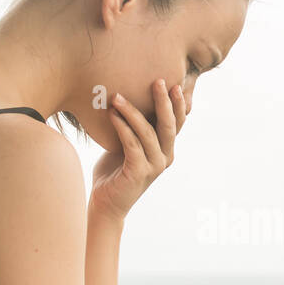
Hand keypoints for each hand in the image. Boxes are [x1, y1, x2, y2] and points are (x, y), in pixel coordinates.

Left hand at [89, 78, 187, 221]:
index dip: (178, 104)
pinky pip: (132, 144)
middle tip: (158, 81)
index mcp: (166, 150)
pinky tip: (112, 115)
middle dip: (164, 101)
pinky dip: (122, 127)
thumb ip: (134, 128)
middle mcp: (165, 158)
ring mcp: (154, 166)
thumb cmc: (114, 172)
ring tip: (117, 96)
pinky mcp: (139, 172)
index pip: (177, 123)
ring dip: (132, 111)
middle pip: (169, 125)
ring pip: (148, 132)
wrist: (106, 203)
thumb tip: (126, 97)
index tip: (173, 82)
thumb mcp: (128, 145)